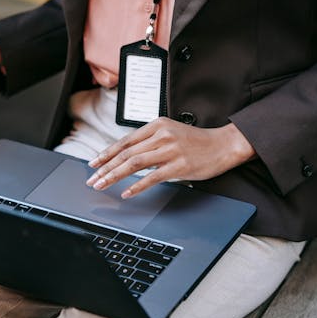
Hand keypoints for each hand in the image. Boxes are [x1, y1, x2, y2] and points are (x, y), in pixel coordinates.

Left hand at [86, 117, 255, 198]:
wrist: (223, 145)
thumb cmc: (196, 141)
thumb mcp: (170, 132)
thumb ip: (150, 140)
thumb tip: (126, 155)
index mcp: (157, 125)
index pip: (125, 141)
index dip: (107, 153)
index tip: (94, 164)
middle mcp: (162, 135)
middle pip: (126, 153)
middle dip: (105, 168)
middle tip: (92, 179)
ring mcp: (170, 150)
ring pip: (134, 164)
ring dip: (114, 176)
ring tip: (102, 185)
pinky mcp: (179, 166)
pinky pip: (152, 177)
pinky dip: (137, 186)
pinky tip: (126, 192)